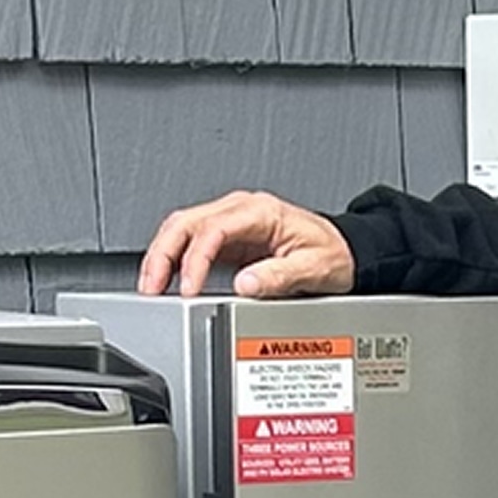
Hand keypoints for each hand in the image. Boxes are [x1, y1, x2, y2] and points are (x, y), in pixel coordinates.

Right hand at [137, 190, 359, 298]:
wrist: (345, 249)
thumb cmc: (333, 253)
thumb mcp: (313, 267)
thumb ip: (279, 276)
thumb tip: (245, 283)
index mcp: (260, 212)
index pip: (213, 229)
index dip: (194, 260)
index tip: (188, 288)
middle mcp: (241, 209)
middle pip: (185, 222)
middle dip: (162, 253)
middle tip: (152, 286)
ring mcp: (232, 220)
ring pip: (181, 227)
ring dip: (161, 255)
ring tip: (151, 285)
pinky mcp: (227, 236)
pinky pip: (190, 240)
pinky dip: (173, 258)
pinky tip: (166, 278)